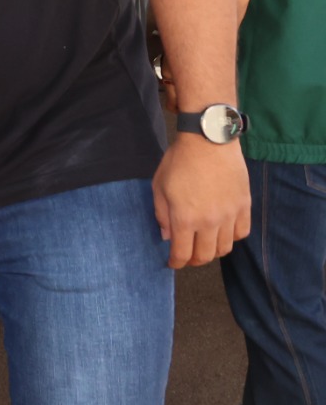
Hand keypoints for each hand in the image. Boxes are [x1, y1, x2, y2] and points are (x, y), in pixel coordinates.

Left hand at [152, 137, 249, 268]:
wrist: (209, 141)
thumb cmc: (179, 161)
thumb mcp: (159, 186)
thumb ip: (162, 215)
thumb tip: (167, 236)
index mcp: (185, 218)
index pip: (182, 253)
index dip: (176, 263)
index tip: (173, 263)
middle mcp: (210, 221)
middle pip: (205, 256)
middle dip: (193, 260)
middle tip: (187, 256)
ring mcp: (230, 214)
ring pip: (225, 248)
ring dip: (213, 251)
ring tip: (204, 245)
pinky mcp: (244, 206)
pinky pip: (242, 233)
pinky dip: (232, 238)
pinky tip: (223, 232)